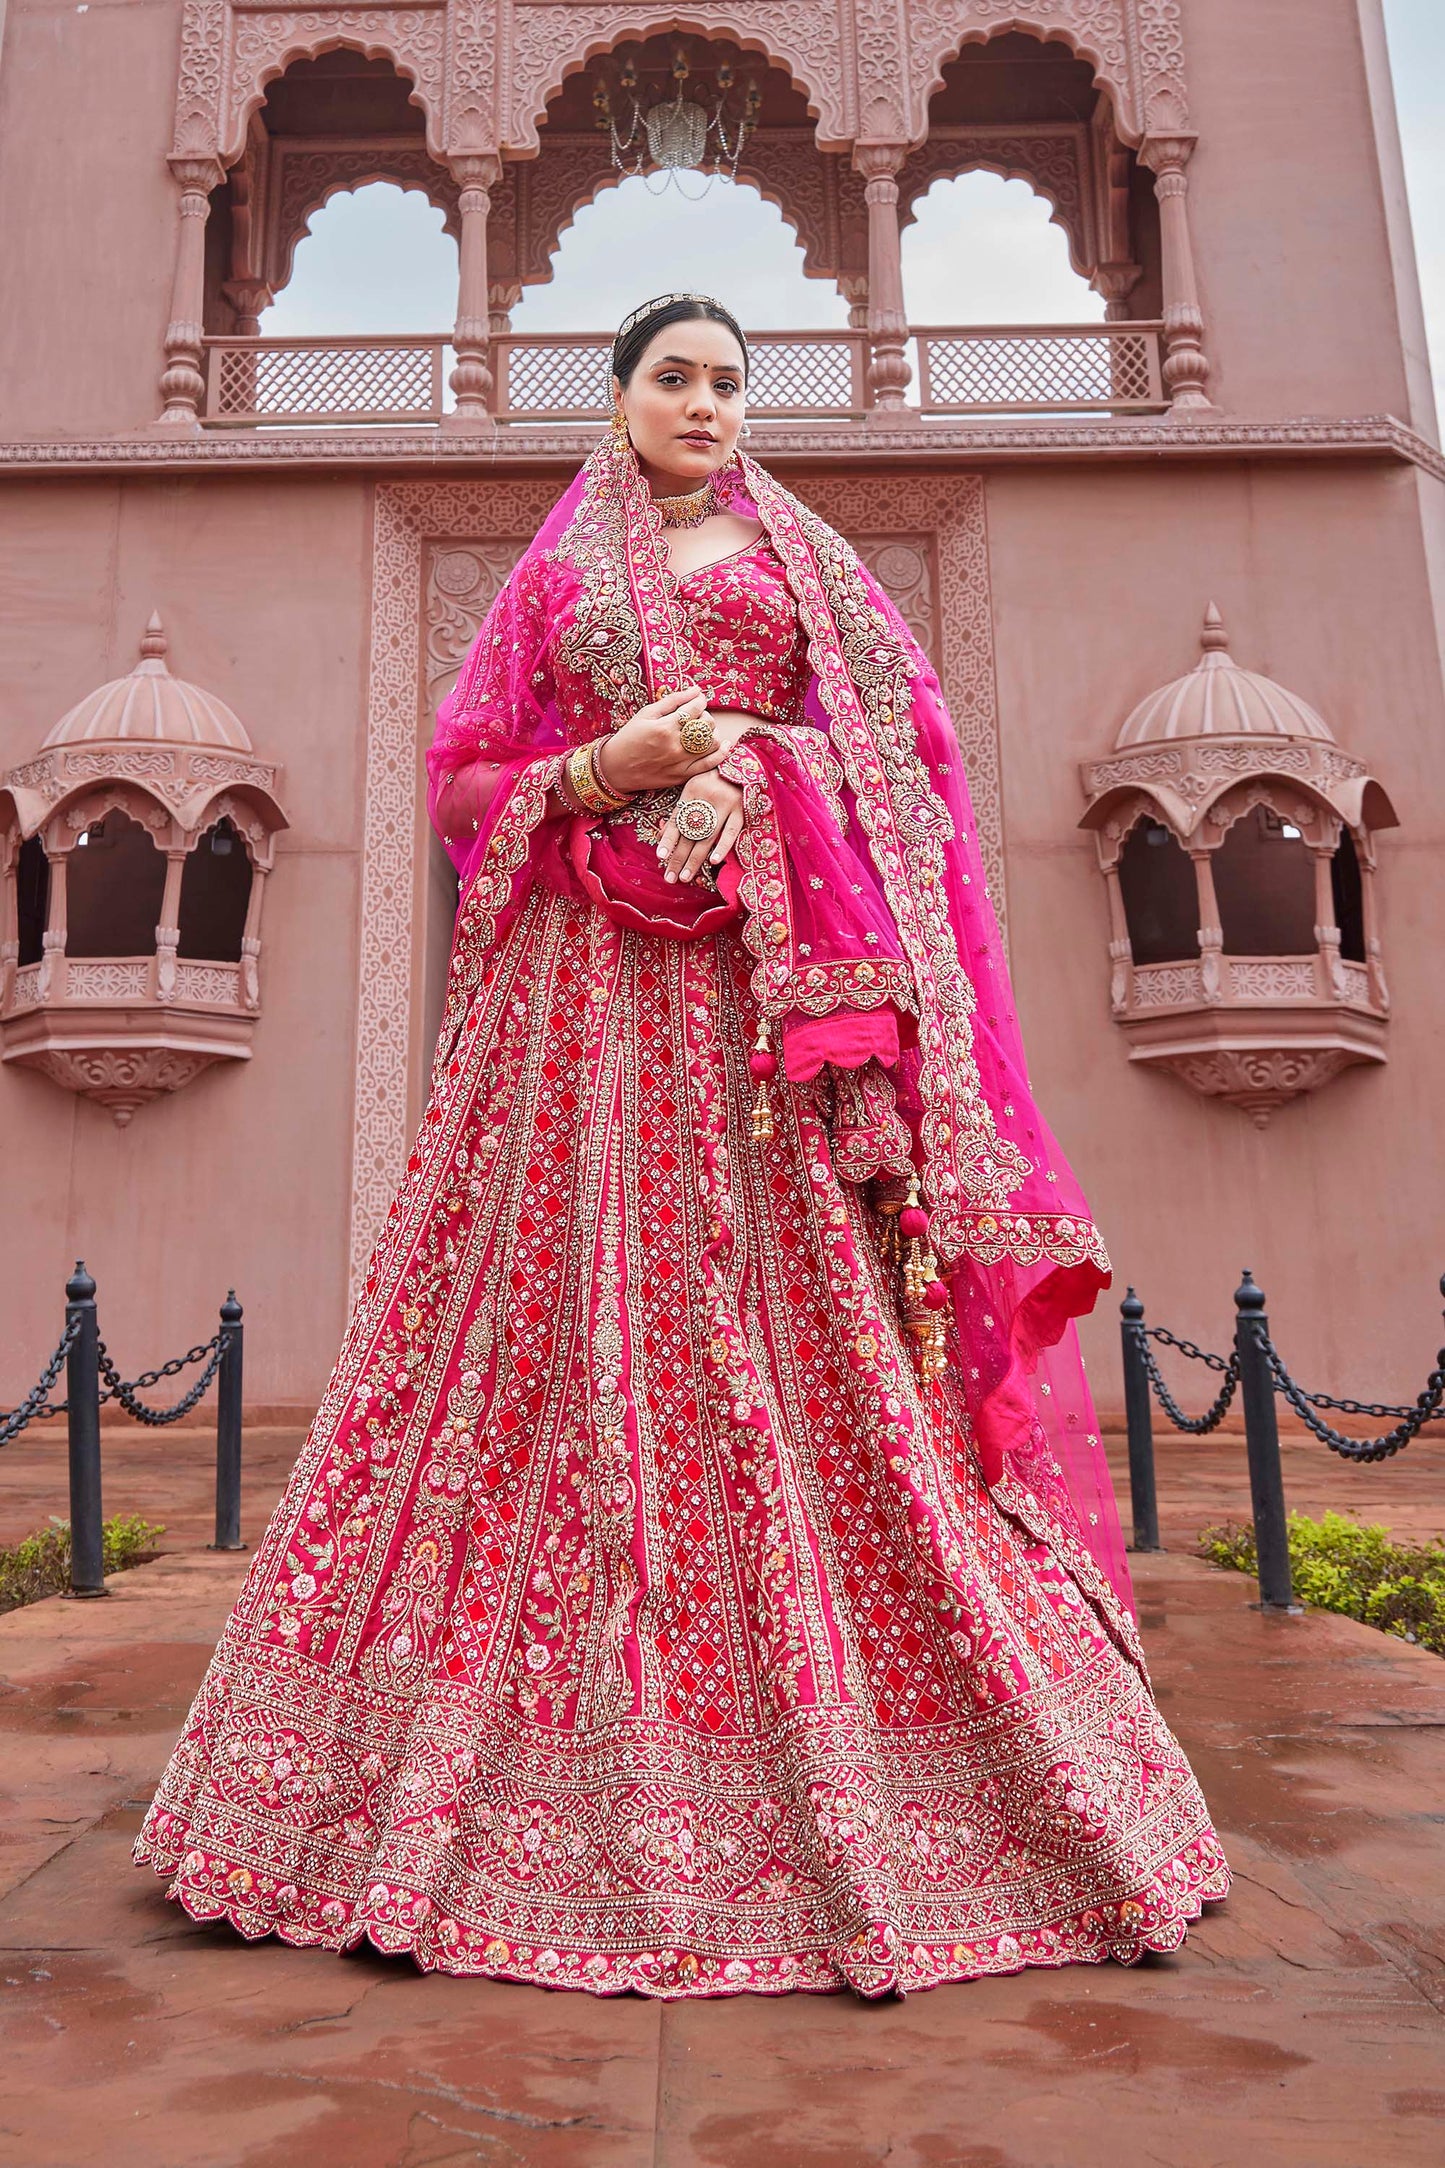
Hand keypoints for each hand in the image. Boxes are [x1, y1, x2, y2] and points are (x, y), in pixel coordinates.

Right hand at [596, 687, 750, 794]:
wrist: (615, 768)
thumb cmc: (628, 738)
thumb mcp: (646, 714)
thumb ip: (672, 701)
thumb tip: (695, 690)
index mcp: (665, 727)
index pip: (695, 708)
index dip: (699, 700)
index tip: (697, 699)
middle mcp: (675, 746)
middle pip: (707, 725)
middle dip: (706, 716)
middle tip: (697, 716)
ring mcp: (680, 763)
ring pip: (712, 744)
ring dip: (714, 732)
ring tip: (704, 730)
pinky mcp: (682, 776)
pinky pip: (710, 765)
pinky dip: (721, 753)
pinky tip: (724, 744)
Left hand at [657, 770, 745, 883]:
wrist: (742, 763)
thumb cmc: (713, 779)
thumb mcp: (693, 788)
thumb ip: (681, 811)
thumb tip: (663, 835)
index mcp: (691, 792)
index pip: (677, 820)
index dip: (668, 839)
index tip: (660, 856)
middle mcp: (706, 798)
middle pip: (689, 834)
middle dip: (678, 857)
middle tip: (670, 877)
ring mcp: (725, 805)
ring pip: (707, 837)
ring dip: (695, 859)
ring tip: (685, 877)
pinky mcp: (741, 810)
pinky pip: (731, 832)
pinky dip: (722, 846)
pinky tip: (713, 860)